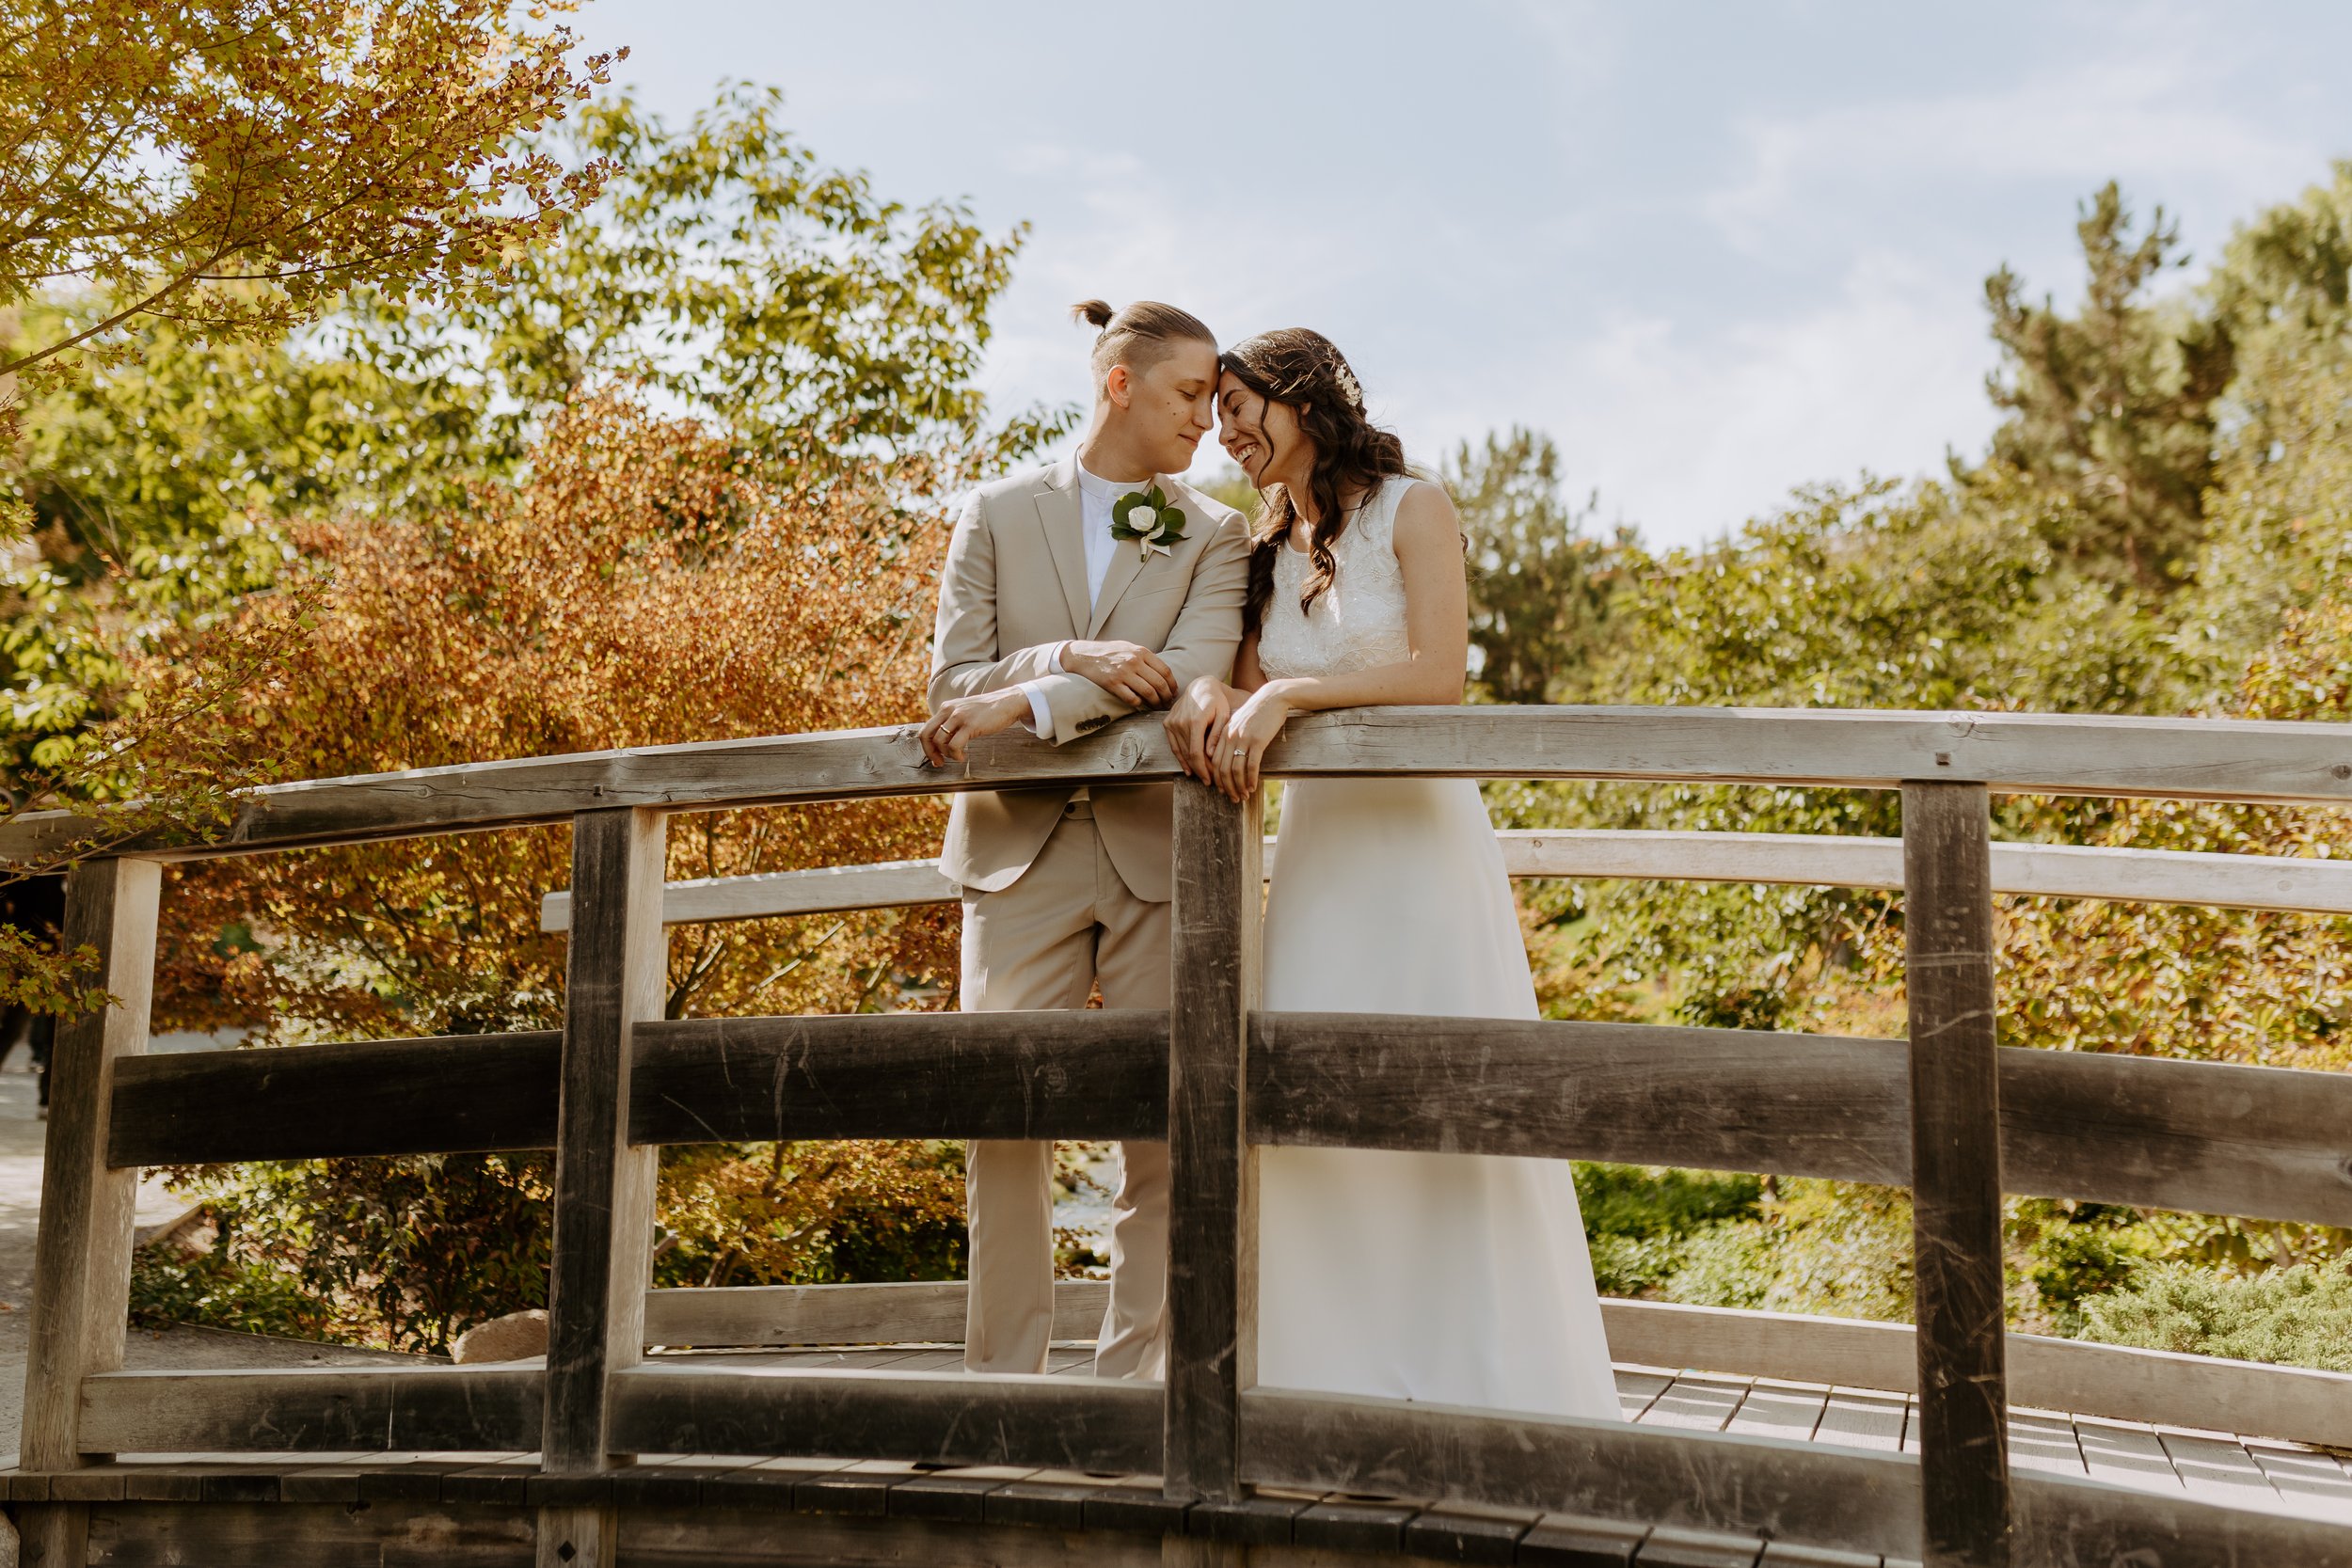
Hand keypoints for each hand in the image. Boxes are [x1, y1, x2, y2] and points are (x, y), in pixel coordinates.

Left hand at [917, 688, 1031, 766]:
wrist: (1007, 702)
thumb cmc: (987, 711)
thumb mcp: (964, 712)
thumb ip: (952, 723)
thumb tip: (941, 744)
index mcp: (945, 707)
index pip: (926, 729)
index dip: (927, 747)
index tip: (935, 757)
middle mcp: (948, 710)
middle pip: (925, 735)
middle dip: (930, 753)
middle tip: (939, 762)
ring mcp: (958, 717)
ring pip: (939, 742)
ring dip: (946, 755)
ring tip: (958, 757)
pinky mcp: (970, 725)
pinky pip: (954, 745)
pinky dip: (956, 755)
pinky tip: (963, 756)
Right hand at [1060, 640, 1176, 706]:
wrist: (1083, 654)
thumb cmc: (1109, 652)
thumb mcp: (1129, 648)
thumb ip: (1145, 658)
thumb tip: (1163, 673)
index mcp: (1141, 652)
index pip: (1165, 671)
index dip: (1172, 684)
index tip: (1173, 692)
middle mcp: (1134, 661)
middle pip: (1159, 683)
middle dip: (1167, 697)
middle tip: (1168, 704)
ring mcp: (1123, 673)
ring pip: (1149, 693)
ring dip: (1156, 703)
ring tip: (1157, 707)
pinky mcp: (1112, 684)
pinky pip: (1132, 699)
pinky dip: (1139, 704)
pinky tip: (1140, 705)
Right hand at [1164, 676, 1236, 783]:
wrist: (1201, 686)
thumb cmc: (1217, 701)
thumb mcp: (1223, 715)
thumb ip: (1217, 734)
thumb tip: (1210, 755)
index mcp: (1195, 721)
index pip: (1196, 752)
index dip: (1203, 769)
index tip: (1210, 780)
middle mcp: (1180, 722)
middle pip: (1188, 754)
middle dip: (1200, 770)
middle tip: (1210, 781)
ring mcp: (1171, 722)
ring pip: (1180, 751)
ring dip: (1191, 766)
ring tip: (1202, 777)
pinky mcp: (1167, 723)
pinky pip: (1173, 745)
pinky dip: (1180, 758)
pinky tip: (1189, 769)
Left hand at [1210, 686, 1290, 801]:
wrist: (1273, 698)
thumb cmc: (1257, 712)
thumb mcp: (1239, 723)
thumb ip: (1230, 738)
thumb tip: (1229, 758)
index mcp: (1223, 733)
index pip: (1214, 762)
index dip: (1217, 779)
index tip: (1223, 790)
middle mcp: (1229, 737)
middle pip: (1222, 769)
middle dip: (1227, 787)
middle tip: (1233, 799)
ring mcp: (1243, 739)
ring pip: (1236, 770)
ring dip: (1239, 787)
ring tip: (1244, 796)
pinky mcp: (1258, 741)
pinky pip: (1251, 766)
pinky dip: (1250, 779)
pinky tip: (1253, 787)